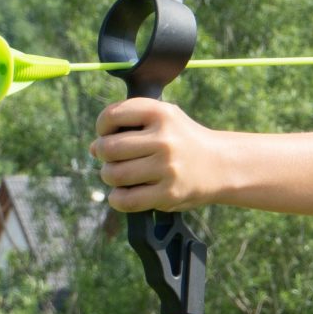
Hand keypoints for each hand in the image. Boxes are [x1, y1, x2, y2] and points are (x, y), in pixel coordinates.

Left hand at [93, 98, 225, 212]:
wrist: (220, 165)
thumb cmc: (182, 140)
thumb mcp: (163, 118)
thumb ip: (129, 124)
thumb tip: (93, 148)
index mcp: (161, 113)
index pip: (112, 115)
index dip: (102, 126)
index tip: (107, 133)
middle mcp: (165, 139)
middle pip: (109, 148)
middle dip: (102, 154)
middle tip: (111, 158)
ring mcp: (167, 167)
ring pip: (114, 174)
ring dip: (108, 176)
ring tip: (117, 175)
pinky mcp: (169, 194)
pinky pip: (127, 200)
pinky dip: (117, 199)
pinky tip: (122, 194)